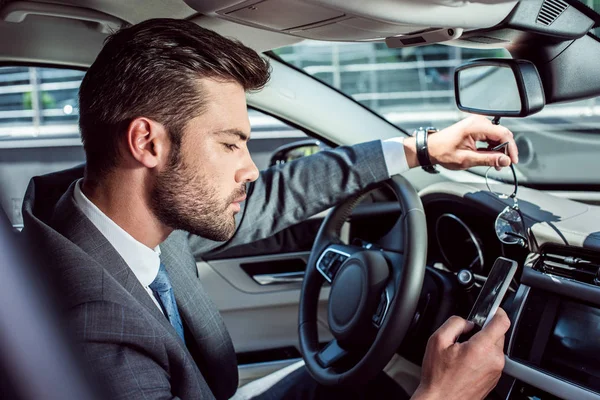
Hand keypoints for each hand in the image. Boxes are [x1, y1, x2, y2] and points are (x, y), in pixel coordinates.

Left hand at [404, 115, 518, 170]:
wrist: (431, 148)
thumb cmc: (443, 152)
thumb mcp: (467, 159)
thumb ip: (488, 159)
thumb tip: (505, 160)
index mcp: (476, 126)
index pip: (503, 134)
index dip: (511, 149)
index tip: (513, 161)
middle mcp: (478, 121)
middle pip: (502, 134)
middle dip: (505, 150)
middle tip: (503, 164)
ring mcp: (477, 123)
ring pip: (497, 136)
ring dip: (499, 150)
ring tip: (495, 163)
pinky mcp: (476, 127)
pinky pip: (490, 136)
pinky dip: (492, 147)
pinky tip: (490, 156)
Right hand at [411, 308, 510, 399]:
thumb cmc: (439, 377)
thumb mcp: (437, 341)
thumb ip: (454, 323)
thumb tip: (467, 322)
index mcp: (481, 348)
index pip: (502, 322)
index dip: (497, 312)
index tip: (493, 310)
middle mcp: (493, 359)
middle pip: (498, 334)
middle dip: (484, 330)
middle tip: (465, 336)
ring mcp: (496, 370)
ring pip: (494, 347)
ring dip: (482, 344)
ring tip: (462, 353)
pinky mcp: (494, 378)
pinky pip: (492, 360)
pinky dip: (482, 356)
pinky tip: (466, 363)